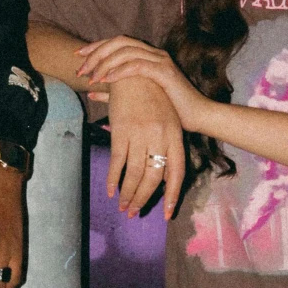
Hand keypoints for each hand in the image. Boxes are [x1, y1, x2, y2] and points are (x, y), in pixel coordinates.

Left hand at [77, 38, 209, 132]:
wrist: (197, 117)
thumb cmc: (168, 110)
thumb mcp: (135, 99)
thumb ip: (113, 93)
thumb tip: (90, 92)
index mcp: (147, 55)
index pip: (117, 42)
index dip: (96, 46)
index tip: (77, 55)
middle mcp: (154, 53)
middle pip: (119, 41)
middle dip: (96, 52)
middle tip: (80, 67)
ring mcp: (160, 61)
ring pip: (126, 51)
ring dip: (105, 62)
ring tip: (91, 76)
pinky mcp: (165, 72)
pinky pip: (138, 65)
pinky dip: (119, 71)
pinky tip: (107, 80)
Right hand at [99, 75, 186, 218]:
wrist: (135, 73)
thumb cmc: (154, 99)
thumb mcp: (168, 122)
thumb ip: (167, 150)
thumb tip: (164, 179)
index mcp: (175, 136)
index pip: (176, 173)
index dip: (171, 195)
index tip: (165, 214)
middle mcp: (160, 137)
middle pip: (154, 177)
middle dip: (144, 199)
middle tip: (135, 213)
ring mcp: (140, 134)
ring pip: (135, 173)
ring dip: (128, 194)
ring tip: (123, 207)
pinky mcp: (121, 131)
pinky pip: (117, 162)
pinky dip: (113, 179)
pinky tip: (110, 190)